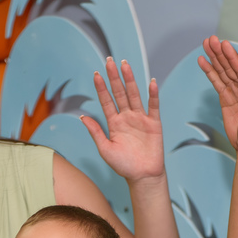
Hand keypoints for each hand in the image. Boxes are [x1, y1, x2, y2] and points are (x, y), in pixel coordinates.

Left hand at [81, 58, 164, 182]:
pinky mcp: (154, 124)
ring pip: (134, 95)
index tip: (96, 74)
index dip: (101, 88)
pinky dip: (152, 95)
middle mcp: (126, 117)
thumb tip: (83, 117)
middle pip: (120, 93)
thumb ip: (95, 132)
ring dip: (130, 80)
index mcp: (114, 123)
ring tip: (125, 65)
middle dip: (114, 77)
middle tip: (109, 61)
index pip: (107, 101)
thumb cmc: (123, 165)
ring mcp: (140, 119)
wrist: (142, 177)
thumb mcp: (105, 149)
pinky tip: (151, 82)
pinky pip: (153, 107)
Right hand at [197, 36, 237, 157]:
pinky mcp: (227, 99)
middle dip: (221, 53)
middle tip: (211, 40)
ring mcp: (235, 93)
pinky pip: (217, 82)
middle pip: (231, 67)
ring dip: (215, 59)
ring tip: (206, 45)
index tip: (224, 45)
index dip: (232, 57)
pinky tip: (204, 62)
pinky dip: (210, 72)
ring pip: (223, 72)